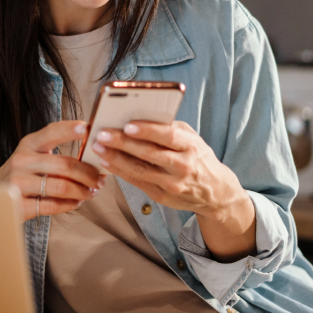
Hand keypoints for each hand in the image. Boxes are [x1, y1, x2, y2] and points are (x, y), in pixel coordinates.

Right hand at [0, 119, 105, 220]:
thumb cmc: (21, 174)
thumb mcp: (32, 155)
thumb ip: (55, 152)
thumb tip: (92, 155)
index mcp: (28, 145)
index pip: (52, 132)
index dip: (71, 130)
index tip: (88, 129)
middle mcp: (21, 161)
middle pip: (65, 165)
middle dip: (88, 174)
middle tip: (99, 180)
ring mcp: (18, 184)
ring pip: (61, 187)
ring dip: (82, 191)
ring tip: (90, 192)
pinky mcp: (19, 204)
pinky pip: (52, 205)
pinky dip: (69, 205)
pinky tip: (75, 202)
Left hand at [89, 119, 240, 214]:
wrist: (214, 191)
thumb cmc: (197, 157)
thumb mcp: (192, 139)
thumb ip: (170, 129)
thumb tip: (140, 117)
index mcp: (191, 146)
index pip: (168, 136)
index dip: (147, 130)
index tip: (128, 124)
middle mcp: (183, 166)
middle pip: (149, 153)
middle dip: (122, 143)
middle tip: (102, 134)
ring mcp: (172, 183)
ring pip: (140, 170)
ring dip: (115, 158)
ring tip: (98, 147)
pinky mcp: (162, 196)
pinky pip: (137, 182)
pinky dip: (119, 171)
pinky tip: (106, 162)